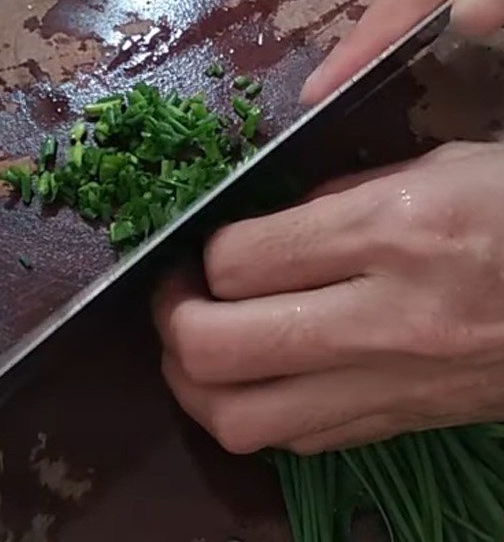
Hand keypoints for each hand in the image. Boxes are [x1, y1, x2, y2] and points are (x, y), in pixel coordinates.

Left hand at [153, 142, 503, 453]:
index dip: (200, 254)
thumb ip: (336, 198)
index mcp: (388, 233)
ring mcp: (392, 386)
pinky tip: (260, 374)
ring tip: (195, 344)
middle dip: (172, 322)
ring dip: (195, 384)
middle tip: (176, 296)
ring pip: (241, 419)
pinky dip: (255, 410)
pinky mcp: (405, 425)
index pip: (237, 262)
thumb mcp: (436, 168)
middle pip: (217, 349)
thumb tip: (263, 229)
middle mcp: (382, 320)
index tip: (203, 246)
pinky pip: (297, 439)